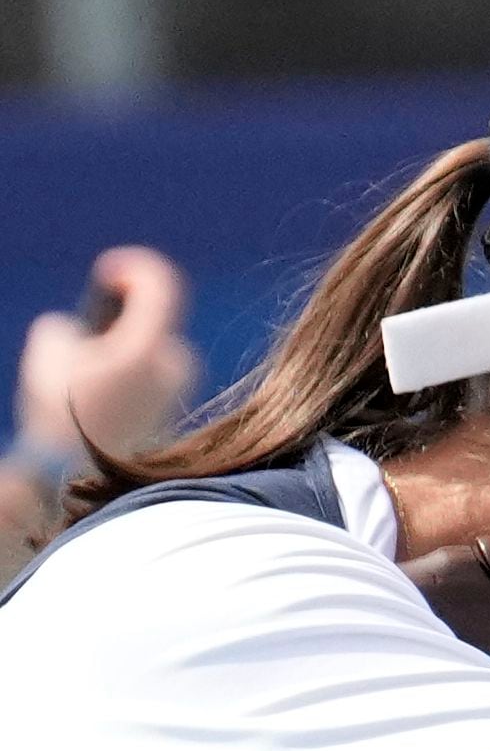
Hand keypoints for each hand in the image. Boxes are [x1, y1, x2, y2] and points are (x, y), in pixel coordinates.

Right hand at [18, 248, 199, 468]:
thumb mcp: (48, 357)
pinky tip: (100, 403)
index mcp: (148, 345)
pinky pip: (150, 379)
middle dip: (117, 326)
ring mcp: (180, 390)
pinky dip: (128, 379)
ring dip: (120, 356)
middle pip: (148, 323)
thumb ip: (65, 328)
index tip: (108, 274)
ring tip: (84, 384)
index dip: (132, 268)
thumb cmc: (61, 418)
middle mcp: (175, 364)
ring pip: (147, 353)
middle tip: (84, 346)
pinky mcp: (176, 411)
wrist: (83, 482)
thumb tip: (77, 334)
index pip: (159, 283)